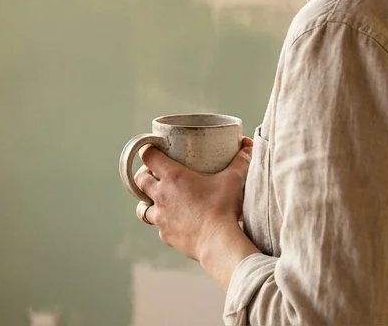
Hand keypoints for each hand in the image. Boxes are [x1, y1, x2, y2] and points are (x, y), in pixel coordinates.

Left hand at [134, 137, 253, 261]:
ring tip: (160, 200)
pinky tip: (175, 221)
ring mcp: (161, 217)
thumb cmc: (223, 208)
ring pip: (142, 206)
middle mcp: (161, 195)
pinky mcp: (165, 235)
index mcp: (173, 177)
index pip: (148, 156)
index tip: (152, 149)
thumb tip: (248, 144)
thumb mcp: (233, 179)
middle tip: (156, 173)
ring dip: (148, 201)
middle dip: (145, 175)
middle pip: (139, 180)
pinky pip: (158, 226)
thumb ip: (240, 160)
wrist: (218, 243)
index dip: (148, 151)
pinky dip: (163, 222)